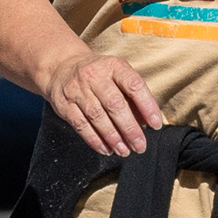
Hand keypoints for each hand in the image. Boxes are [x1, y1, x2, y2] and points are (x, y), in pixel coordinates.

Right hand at [39, 45, 168, 158]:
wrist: (61, 67)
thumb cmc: (98, 74)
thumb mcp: (117, 75)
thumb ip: (133, 96)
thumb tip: (146, 122)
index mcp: (113, 66)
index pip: (134, 86)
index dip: (147, 106)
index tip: (156, 124)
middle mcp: (94, 76)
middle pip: (115, 105)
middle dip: (130, 129)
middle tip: (140, 145)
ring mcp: (77, 90)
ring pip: (97, 117)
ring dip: (113, 138)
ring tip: (124, 151)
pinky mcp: (65, 104)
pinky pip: (81, 125)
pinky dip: (94, 140)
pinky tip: (106, 149)